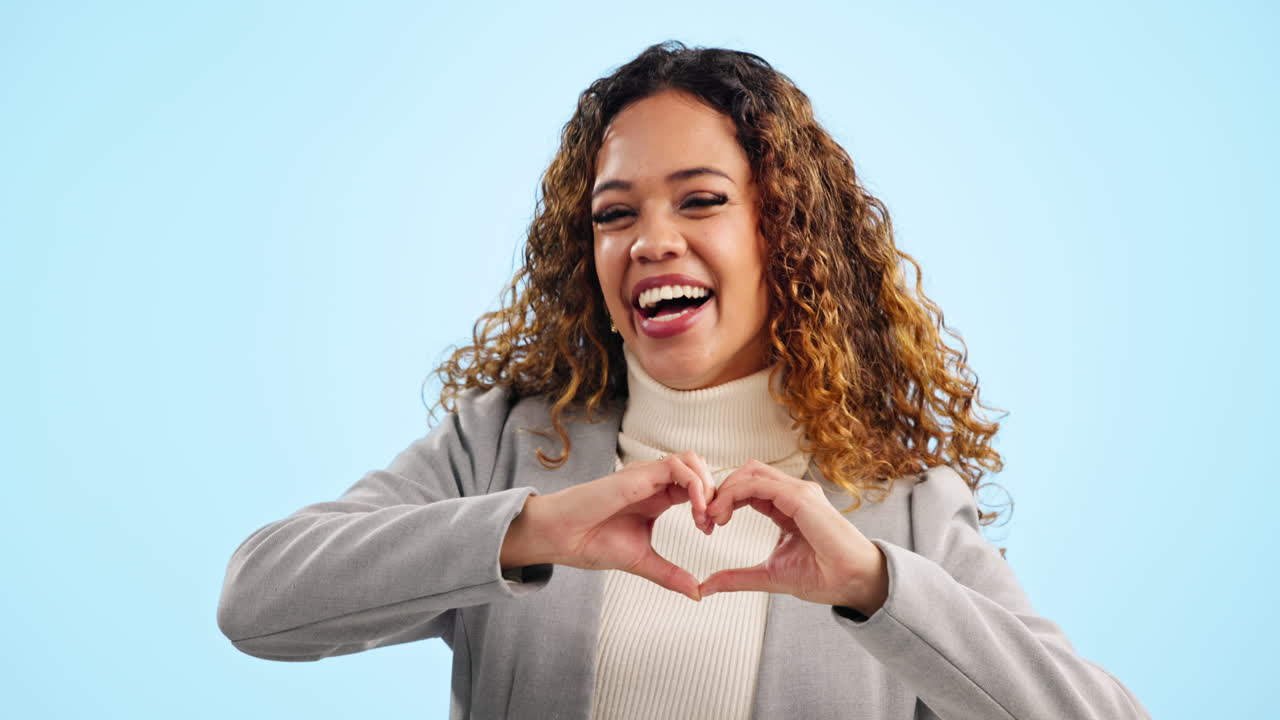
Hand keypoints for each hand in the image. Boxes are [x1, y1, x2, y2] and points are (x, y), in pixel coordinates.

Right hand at [534, 451, 716, 600]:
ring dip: (707, 485)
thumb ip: (670, 574)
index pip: (696, 486)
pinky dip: (695, 485)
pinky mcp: (638, 475)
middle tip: (713, 522)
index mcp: (657, 497)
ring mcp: (646, 475)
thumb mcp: (642, 561)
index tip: (709, 530)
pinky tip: (696, 511)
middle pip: (699, 467)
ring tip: (705, 516)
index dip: (710, 504)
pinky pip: (677, 466)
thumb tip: (697, 592)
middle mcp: (653, 481)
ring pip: (692, 460)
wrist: (562, 538)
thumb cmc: (592, 543)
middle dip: (715, 492)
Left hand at [698, 460, 889, 614]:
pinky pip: (758, 484)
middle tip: (704, 518)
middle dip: (720, 490)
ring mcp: (799, 491)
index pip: (748, 487)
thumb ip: (737, 577)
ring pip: (750, 473)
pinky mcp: (800, 497)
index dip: (723, 500)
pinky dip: (734, 494)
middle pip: (746, 473)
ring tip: (711, 517)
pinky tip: (722, 514)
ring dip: (724, 491)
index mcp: (787, 505)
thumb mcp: (768, 575)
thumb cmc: (823, 576)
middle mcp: (793, 493)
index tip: (707, 524)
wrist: (852, 583)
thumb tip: (706, 585)